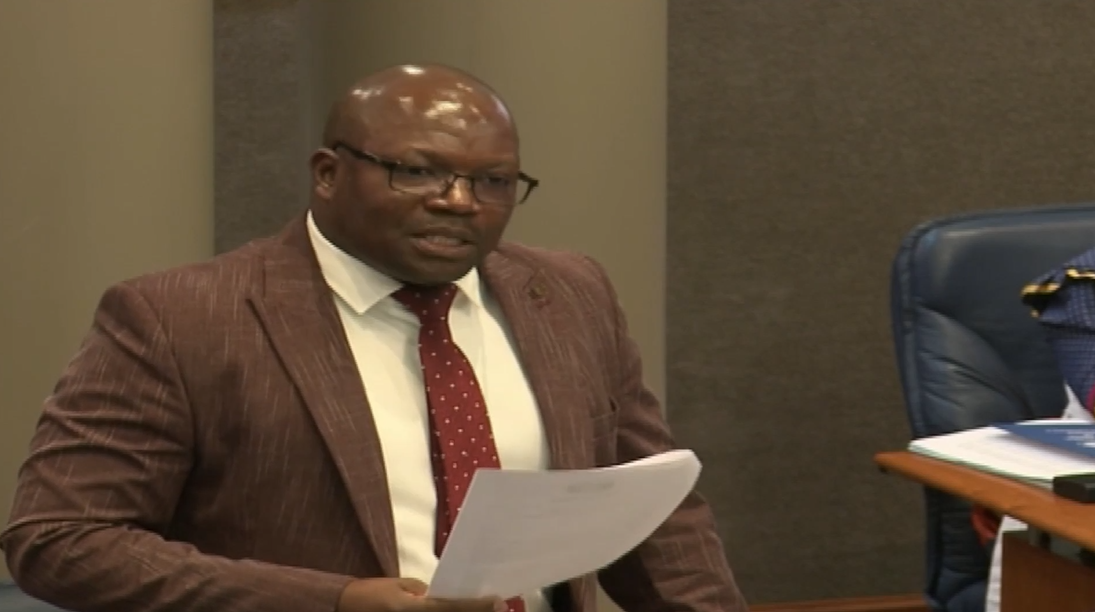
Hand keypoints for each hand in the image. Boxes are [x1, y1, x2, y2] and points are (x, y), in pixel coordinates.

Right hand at [336, 577, 505, 611]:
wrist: (344, 607)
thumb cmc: (371, 593)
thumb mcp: (400, 586)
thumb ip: (424, 592)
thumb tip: (444, 595)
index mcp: (415, 609)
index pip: (454, 607)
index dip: (478, 606)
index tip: (498, 602)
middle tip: (499, 608)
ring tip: (486, 609)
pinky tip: (460, 610)